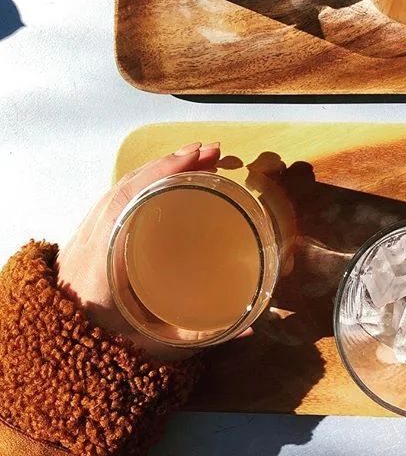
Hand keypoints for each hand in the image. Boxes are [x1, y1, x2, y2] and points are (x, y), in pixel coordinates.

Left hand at [56, 141, 220, 360]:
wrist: (55, 352)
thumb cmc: (106, 347)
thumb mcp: (155, 346)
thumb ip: (201, 336)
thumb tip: (249, 326)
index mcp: (103, 262)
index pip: (127, 201)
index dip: (161, 173)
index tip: (195, 157)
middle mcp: (92, 239)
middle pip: (129, 185)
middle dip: (172, 163)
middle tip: (213, 152)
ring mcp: (87, 233)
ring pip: (123, 186)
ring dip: (161, 167)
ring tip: (199, 156)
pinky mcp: (90, 233)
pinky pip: (118, 195)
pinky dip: (146, 178)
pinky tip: (170, 173)